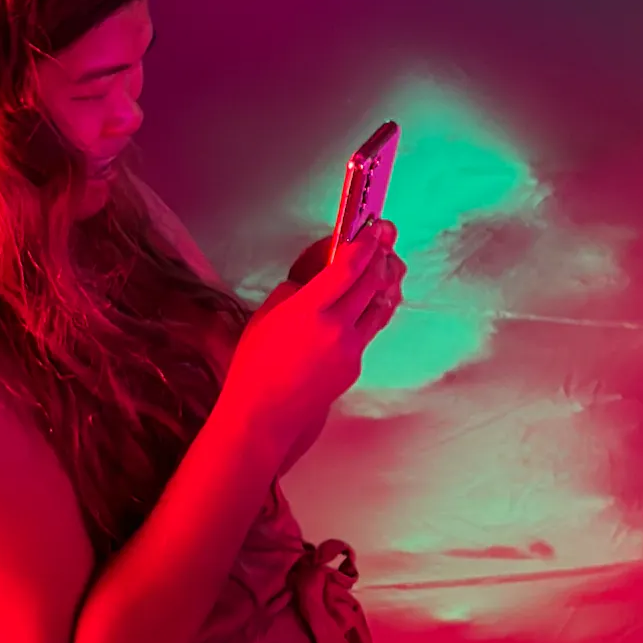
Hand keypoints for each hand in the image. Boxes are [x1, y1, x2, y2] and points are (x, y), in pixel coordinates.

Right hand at [223, 221, 404, 472]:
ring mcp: (351, 349)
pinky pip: (371, 328)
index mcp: (308, 311)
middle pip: (373, 283)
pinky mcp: (357, 364)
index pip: (348, 268)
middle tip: (387, 235)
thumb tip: (324, 269)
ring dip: (387, 280)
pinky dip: (375, 307)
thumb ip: (299, 289)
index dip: (366, 244)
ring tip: (387, 260)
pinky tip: (373, 296)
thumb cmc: (255, 363)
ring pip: (381, 305)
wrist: (264, 415)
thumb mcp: (267, 315)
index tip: (375, 227)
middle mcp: (335, 329)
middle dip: (383, 254)